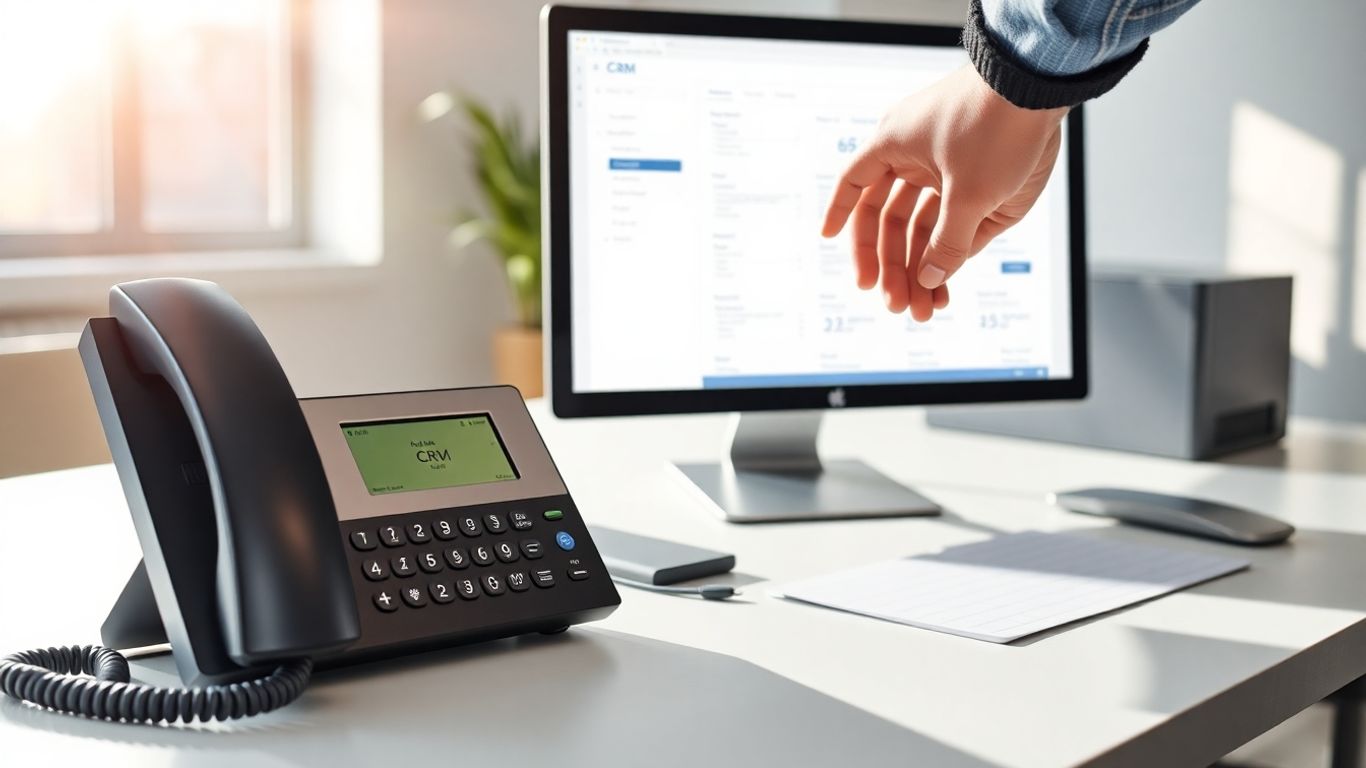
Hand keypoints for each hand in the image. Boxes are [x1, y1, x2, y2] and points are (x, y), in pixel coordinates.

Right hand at [821, 65, 1065, 320]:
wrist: (1044, 87)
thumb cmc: (995, 126)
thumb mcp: (969, 193)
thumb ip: (947, 243)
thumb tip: (929, 279)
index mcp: (895, 146)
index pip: (855, 184)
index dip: (839, 211)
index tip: (827, 239)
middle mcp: (915, 159)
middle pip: (889, 221)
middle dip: (891, 265)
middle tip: (894, 305)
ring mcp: (948, 172)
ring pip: (923, 229)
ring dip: (920, 269)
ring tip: (923, 309)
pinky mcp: (980, 183)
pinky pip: (954, 226)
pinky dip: (949, 257)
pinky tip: (942, 289)